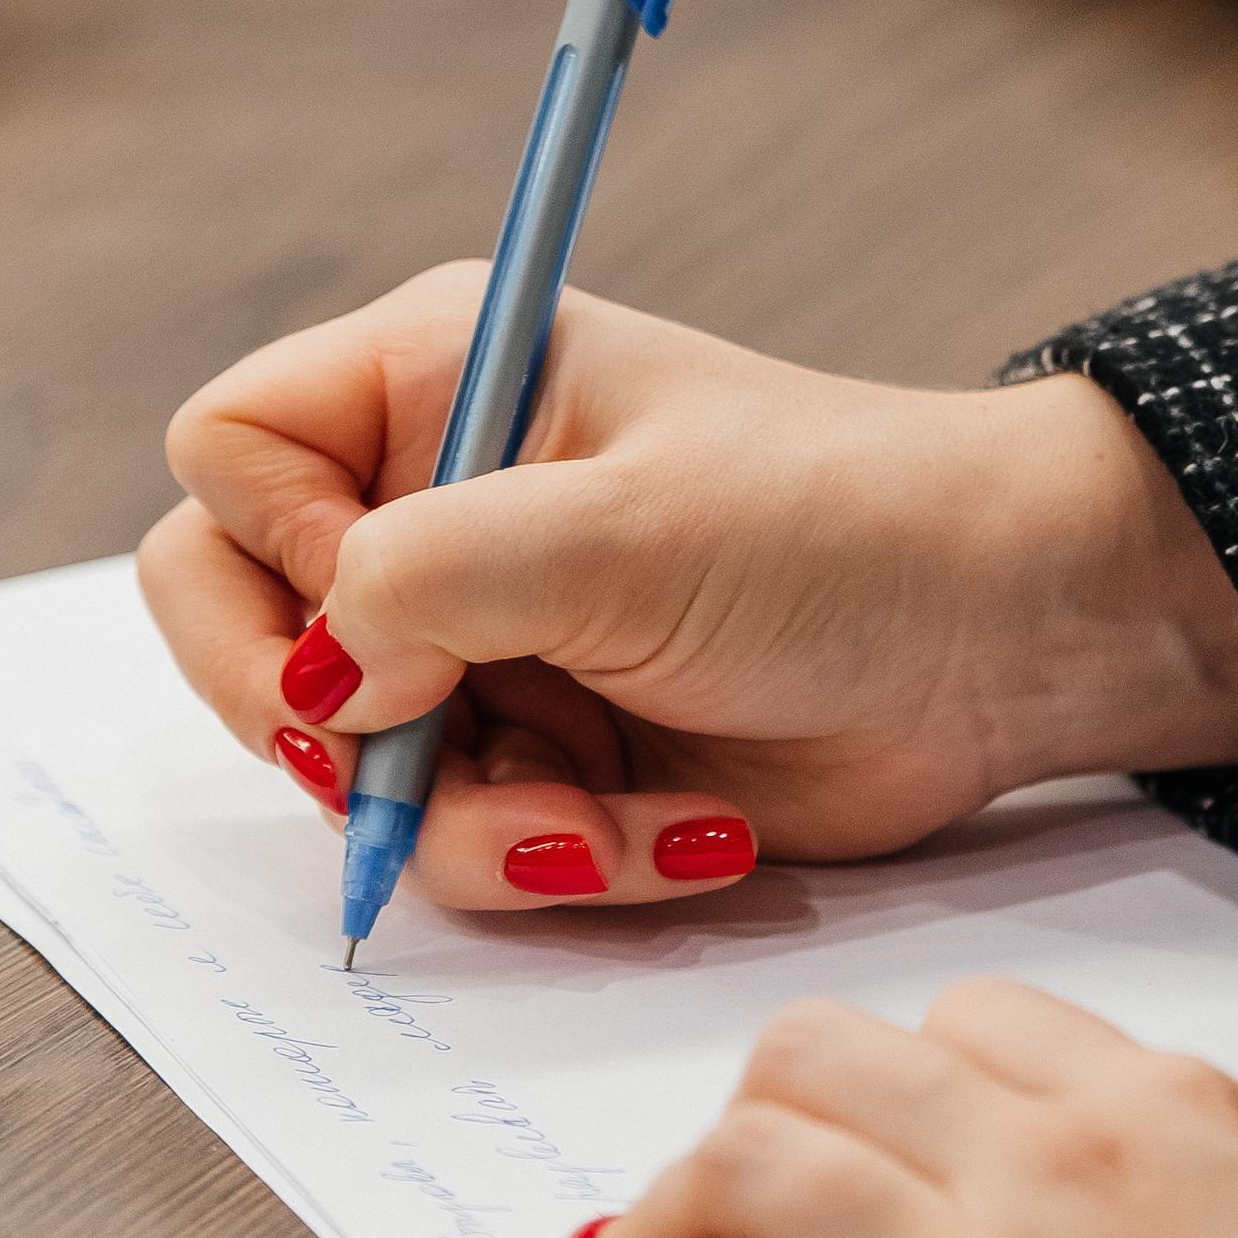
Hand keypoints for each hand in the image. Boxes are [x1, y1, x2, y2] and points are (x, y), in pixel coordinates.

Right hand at [139, 267, 1237, 910]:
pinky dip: (567, 857)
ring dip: (485, 824)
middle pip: (247, 629)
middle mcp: (441, 499)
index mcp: (441, 380)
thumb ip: (430, 579)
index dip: (274, 554)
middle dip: (339, 737)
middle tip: (413, 772)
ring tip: (621, 819)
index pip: (231, 455)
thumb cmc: (844, 526)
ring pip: (354, 771)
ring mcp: (488, 635)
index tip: (383, 620)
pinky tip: (689, 831)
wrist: (1006, 640)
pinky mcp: (548, 747)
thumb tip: (317, 681)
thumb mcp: (628, 531)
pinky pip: (467, 839)